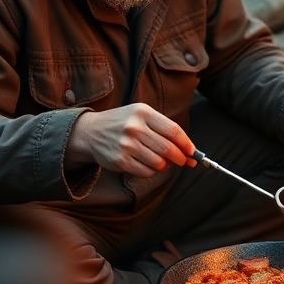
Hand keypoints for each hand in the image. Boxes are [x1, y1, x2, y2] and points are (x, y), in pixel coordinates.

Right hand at [66, 103, 195, 177]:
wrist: (91, 131)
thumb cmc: (123, 123)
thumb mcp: (141, 116)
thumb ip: (164, 130)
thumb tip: (190, 152)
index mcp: (143, 112)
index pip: (173, 130)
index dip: (186, 144)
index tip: (192, 152)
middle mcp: (134, 127)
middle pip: (168, 148)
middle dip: (180, 158)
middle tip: (183, 161)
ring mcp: (126, 144)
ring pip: (158, 162)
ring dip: (164, 165)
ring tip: (160, 160)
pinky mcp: (120, 160)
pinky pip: (146, 171)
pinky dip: (152, 171)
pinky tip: (147, 164)